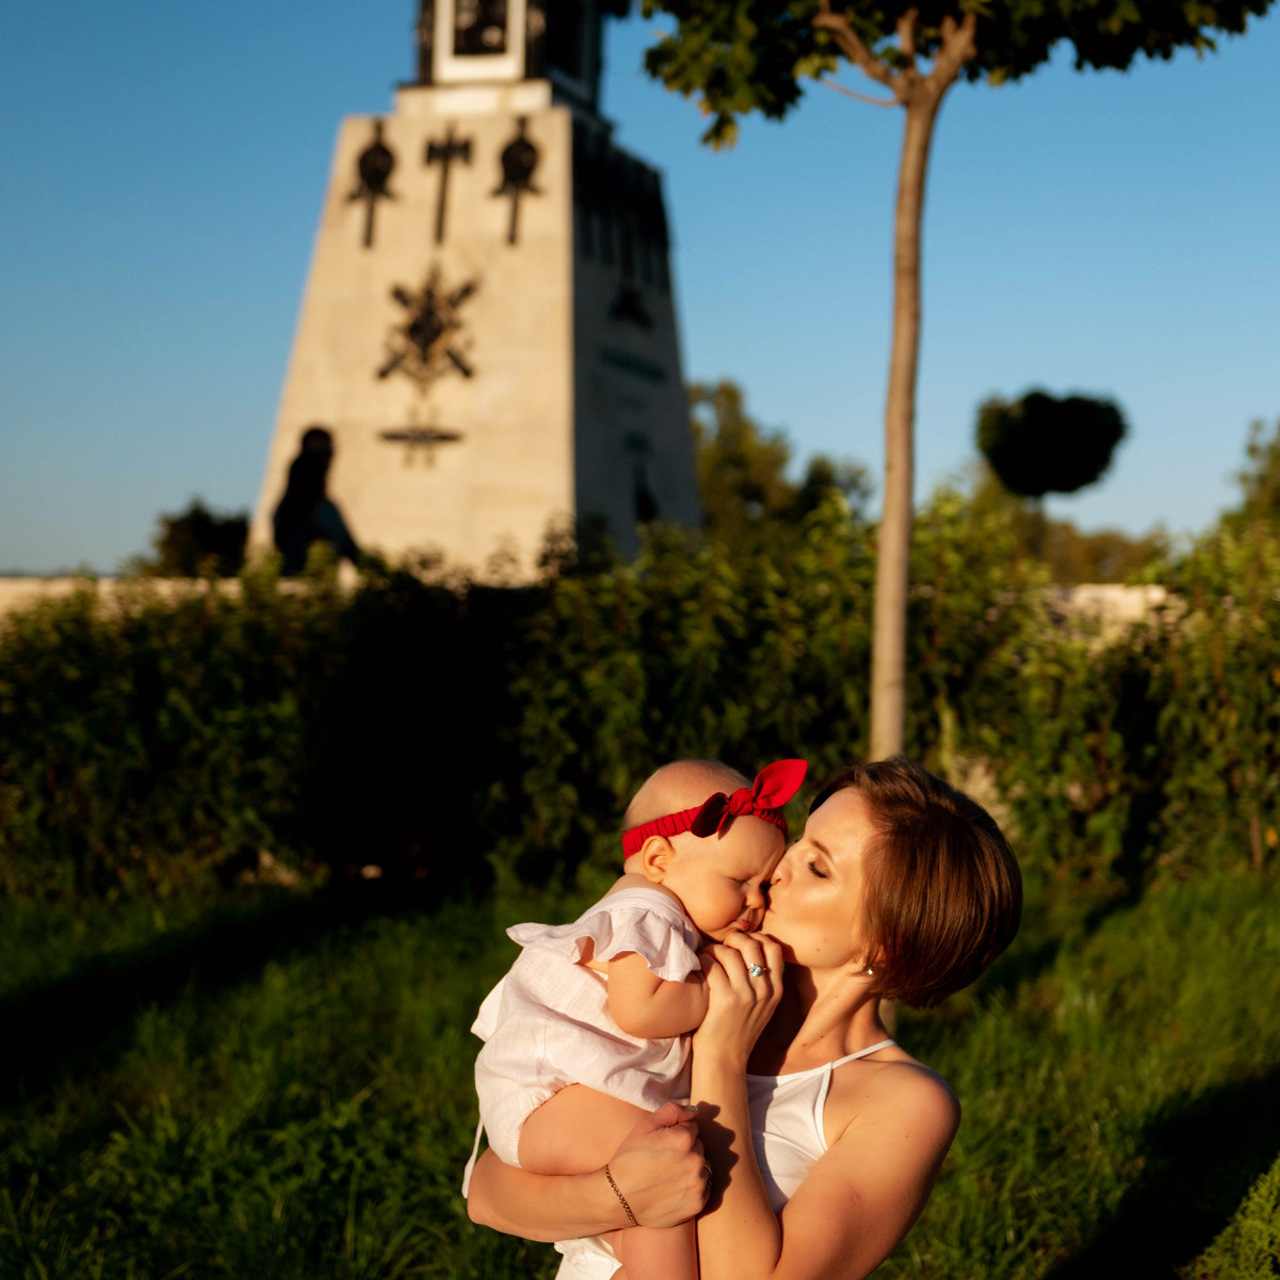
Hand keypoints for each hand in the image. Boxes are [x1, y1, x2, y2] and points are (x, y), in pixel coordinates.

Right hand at [608, 1100, 709, 1227]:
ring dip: (692, 1168)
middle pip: (699, 1147)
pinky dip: (694, 1187)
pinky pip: (704, 1188)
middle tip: (663, 1160)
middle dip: (686, 1150)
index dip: (676, 1133)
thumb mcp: (645, 1126)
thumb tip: (694, 1111)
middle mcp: (695, 1160)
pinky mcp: (697, 1203)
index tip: (662, 1144)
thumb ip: (672, 1111)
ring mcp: (698, 1184)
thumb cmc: (630, 1158)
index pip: (693, 1127)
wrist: (618, 1198)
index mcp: (684, 1138)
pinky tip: (675, 1188)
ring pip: (703, 1167)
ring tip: (668, 1175)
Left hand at [694, 932, 784, 1066]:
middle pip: (752, 944)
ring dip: (714, 950)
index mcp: (775, 991)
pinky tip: (700, 968)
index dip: (756, 937)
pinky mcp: (725, 999)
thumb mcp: (762, 1007)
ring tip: (706, 957)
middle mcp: (763, 991)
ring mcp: (745, 994)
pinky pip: (713, 965)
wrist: (724, 1060)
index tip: (741, 942)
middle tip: (721, 946)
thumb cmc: (737, 1030)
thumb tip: (750, 947)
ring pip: (729, 953)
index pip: (774, 948)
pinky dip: (704, 961)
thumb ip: (761, 982)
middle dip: (733, 939)